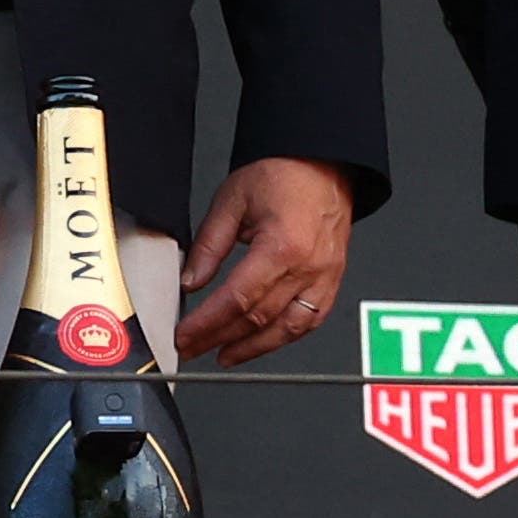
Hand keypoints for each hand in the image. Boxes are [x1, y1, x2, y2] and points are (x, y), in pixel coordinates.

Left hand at [178, 156, 355, 366]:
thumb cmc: (285, 173)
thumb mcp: (233, 200)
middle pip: (259, 320)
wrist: (323, 162)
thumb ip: (209, 245)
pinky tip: (265, 341)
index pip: (237, 300)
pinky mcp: (332, 279)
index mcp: (282, 246)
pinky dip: (285, 336)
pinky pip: (311, 320)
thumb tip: (191, 281)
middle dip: (220, 339)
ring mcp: (325, 276)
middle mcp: (308, 267)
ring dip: (253, 349)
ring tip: (225, 356)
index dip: (207, 325)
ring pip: (287, 329)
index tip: (185, 336)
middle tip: (194, 349)